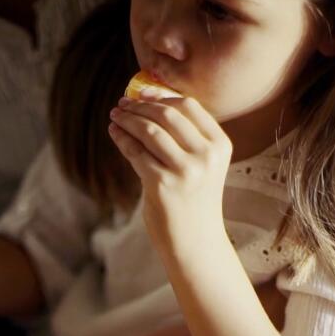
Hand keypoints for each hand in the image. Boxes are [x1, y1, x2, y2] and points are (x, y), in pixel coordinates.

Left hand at [109, 88, 231, 255]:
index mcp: (220, 146)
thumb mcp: (202, 166)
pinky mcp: (161, 185)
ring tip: (115, 116)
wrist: (195, 242)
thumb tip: (149, 102)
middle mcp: (206, 156)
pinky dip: (122, 139)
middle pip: (168, 115)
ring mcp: (185, 171)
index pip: (189, 107)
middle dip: (140, 106)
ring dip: (128, 120)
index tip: (141, 93)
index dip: (161, 96)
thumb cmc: (194, 201)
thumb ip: (186, 138)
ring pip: (150, 132)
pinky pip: (136, 153)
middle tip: (122, 104)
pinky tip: (114, 133)